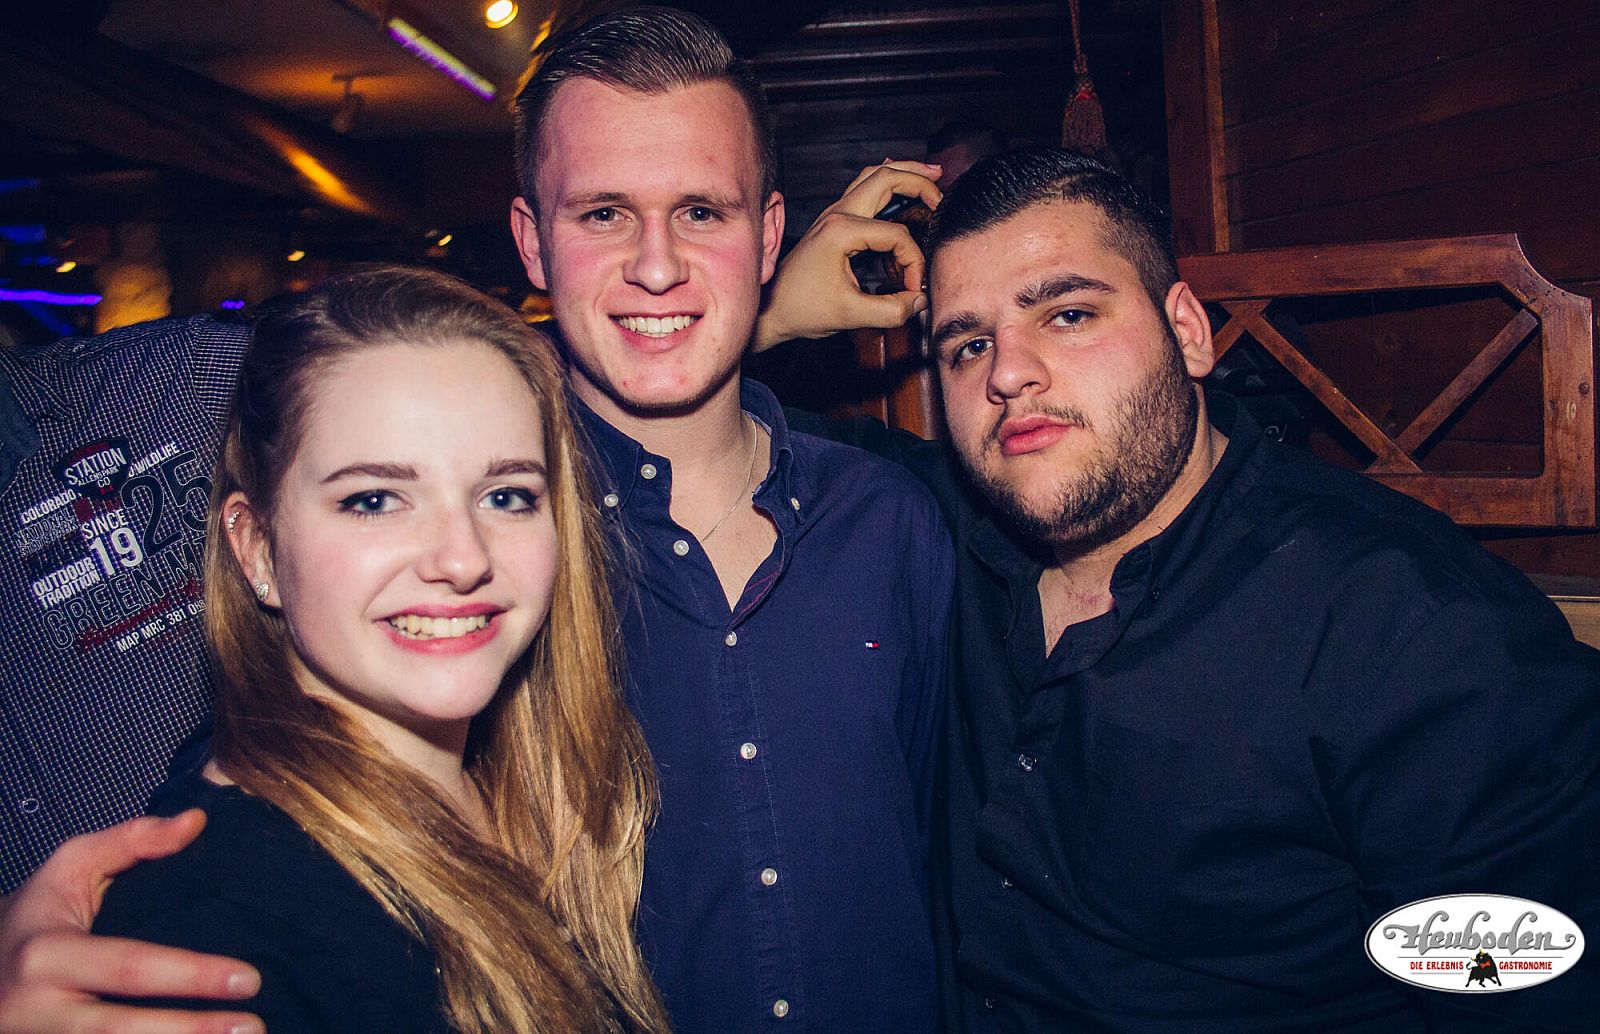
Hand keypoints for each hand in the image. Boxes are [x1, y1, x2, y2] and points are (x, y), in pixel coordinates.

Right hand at [0, 812, 262, 1033]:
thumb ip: (132, 840)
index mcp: (47, 954)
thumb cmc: (38, 914)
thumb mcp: (70, 867)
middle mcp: (40, 1009)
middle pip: (122, 1029)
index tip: (248, 979)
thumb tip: (195, 821)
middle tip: (253, 1027)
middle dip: (192, 1031)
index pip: (129, 967)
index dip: (191, 975)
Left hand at [754, 160, 942, 350]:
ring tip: (931, 174)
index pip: (897, 235)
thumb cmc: (802, 309)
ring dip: (903, 172)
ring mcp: (833, 213)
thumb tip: (919, 301)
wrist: (770, 309)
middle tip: (942, 191)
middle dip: (919, 180)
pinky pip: (863, 187)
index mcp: (842, 231)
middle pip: (886, 177)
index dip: (914, 263)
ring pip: (873, 176)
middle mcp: (838, 213)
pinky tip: (899, 182)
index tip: (914, 289)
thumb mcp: (850, 316)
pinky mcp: (833, 221)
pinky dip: (886, 181)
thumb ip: (891, 310)